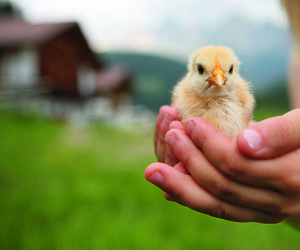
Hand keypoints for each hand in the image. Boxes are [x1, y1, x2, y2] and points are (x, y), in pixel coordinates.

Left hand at [145, 109, 299, 223]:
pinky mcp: (252, 213)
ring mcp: (263, 212)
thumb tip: (244, 145)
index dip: (207, 143)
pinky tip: (169, 190)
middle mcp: (276, 203)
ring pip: (215, 204)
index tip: (188, 122)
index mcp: (290, 178)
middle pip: (220, 185)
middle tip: (170, 133)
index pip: (235, 163)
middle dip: (189, 158)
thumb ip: (281, 133)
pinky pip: (218, 209)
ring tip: (153, 171)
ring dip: (181, 185)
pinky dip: (192, 199)